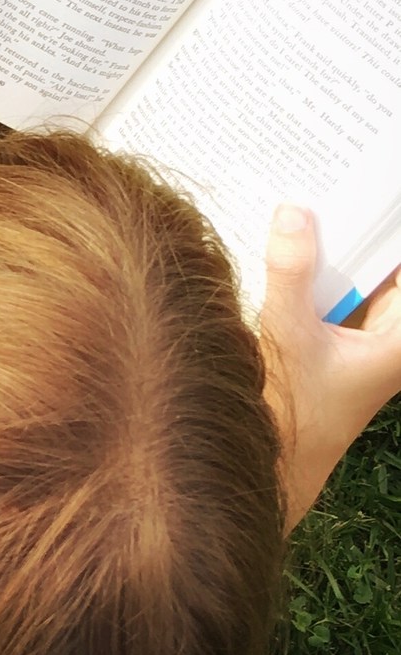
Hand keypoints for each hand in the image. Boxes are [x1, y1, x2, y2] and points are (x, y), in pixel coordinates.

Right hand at [258, 203, 400, 527]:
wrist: (266, 470)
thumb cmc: (293, 421)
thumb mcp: (289, 337)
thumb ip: (290, 274)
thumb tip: (294, 213)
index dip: (391, 225)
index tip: (377, 184)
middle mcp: (386, 333)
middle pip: (381, 265)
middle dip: (357, 229)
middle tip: (330, 186)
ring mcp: (355, 337)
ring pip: (351, 277)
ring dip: (328, 249)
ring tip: (303, 207)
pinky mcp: (325, 341)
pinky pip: (323, 292)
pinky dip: (307, 271)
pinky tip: (282, 246)